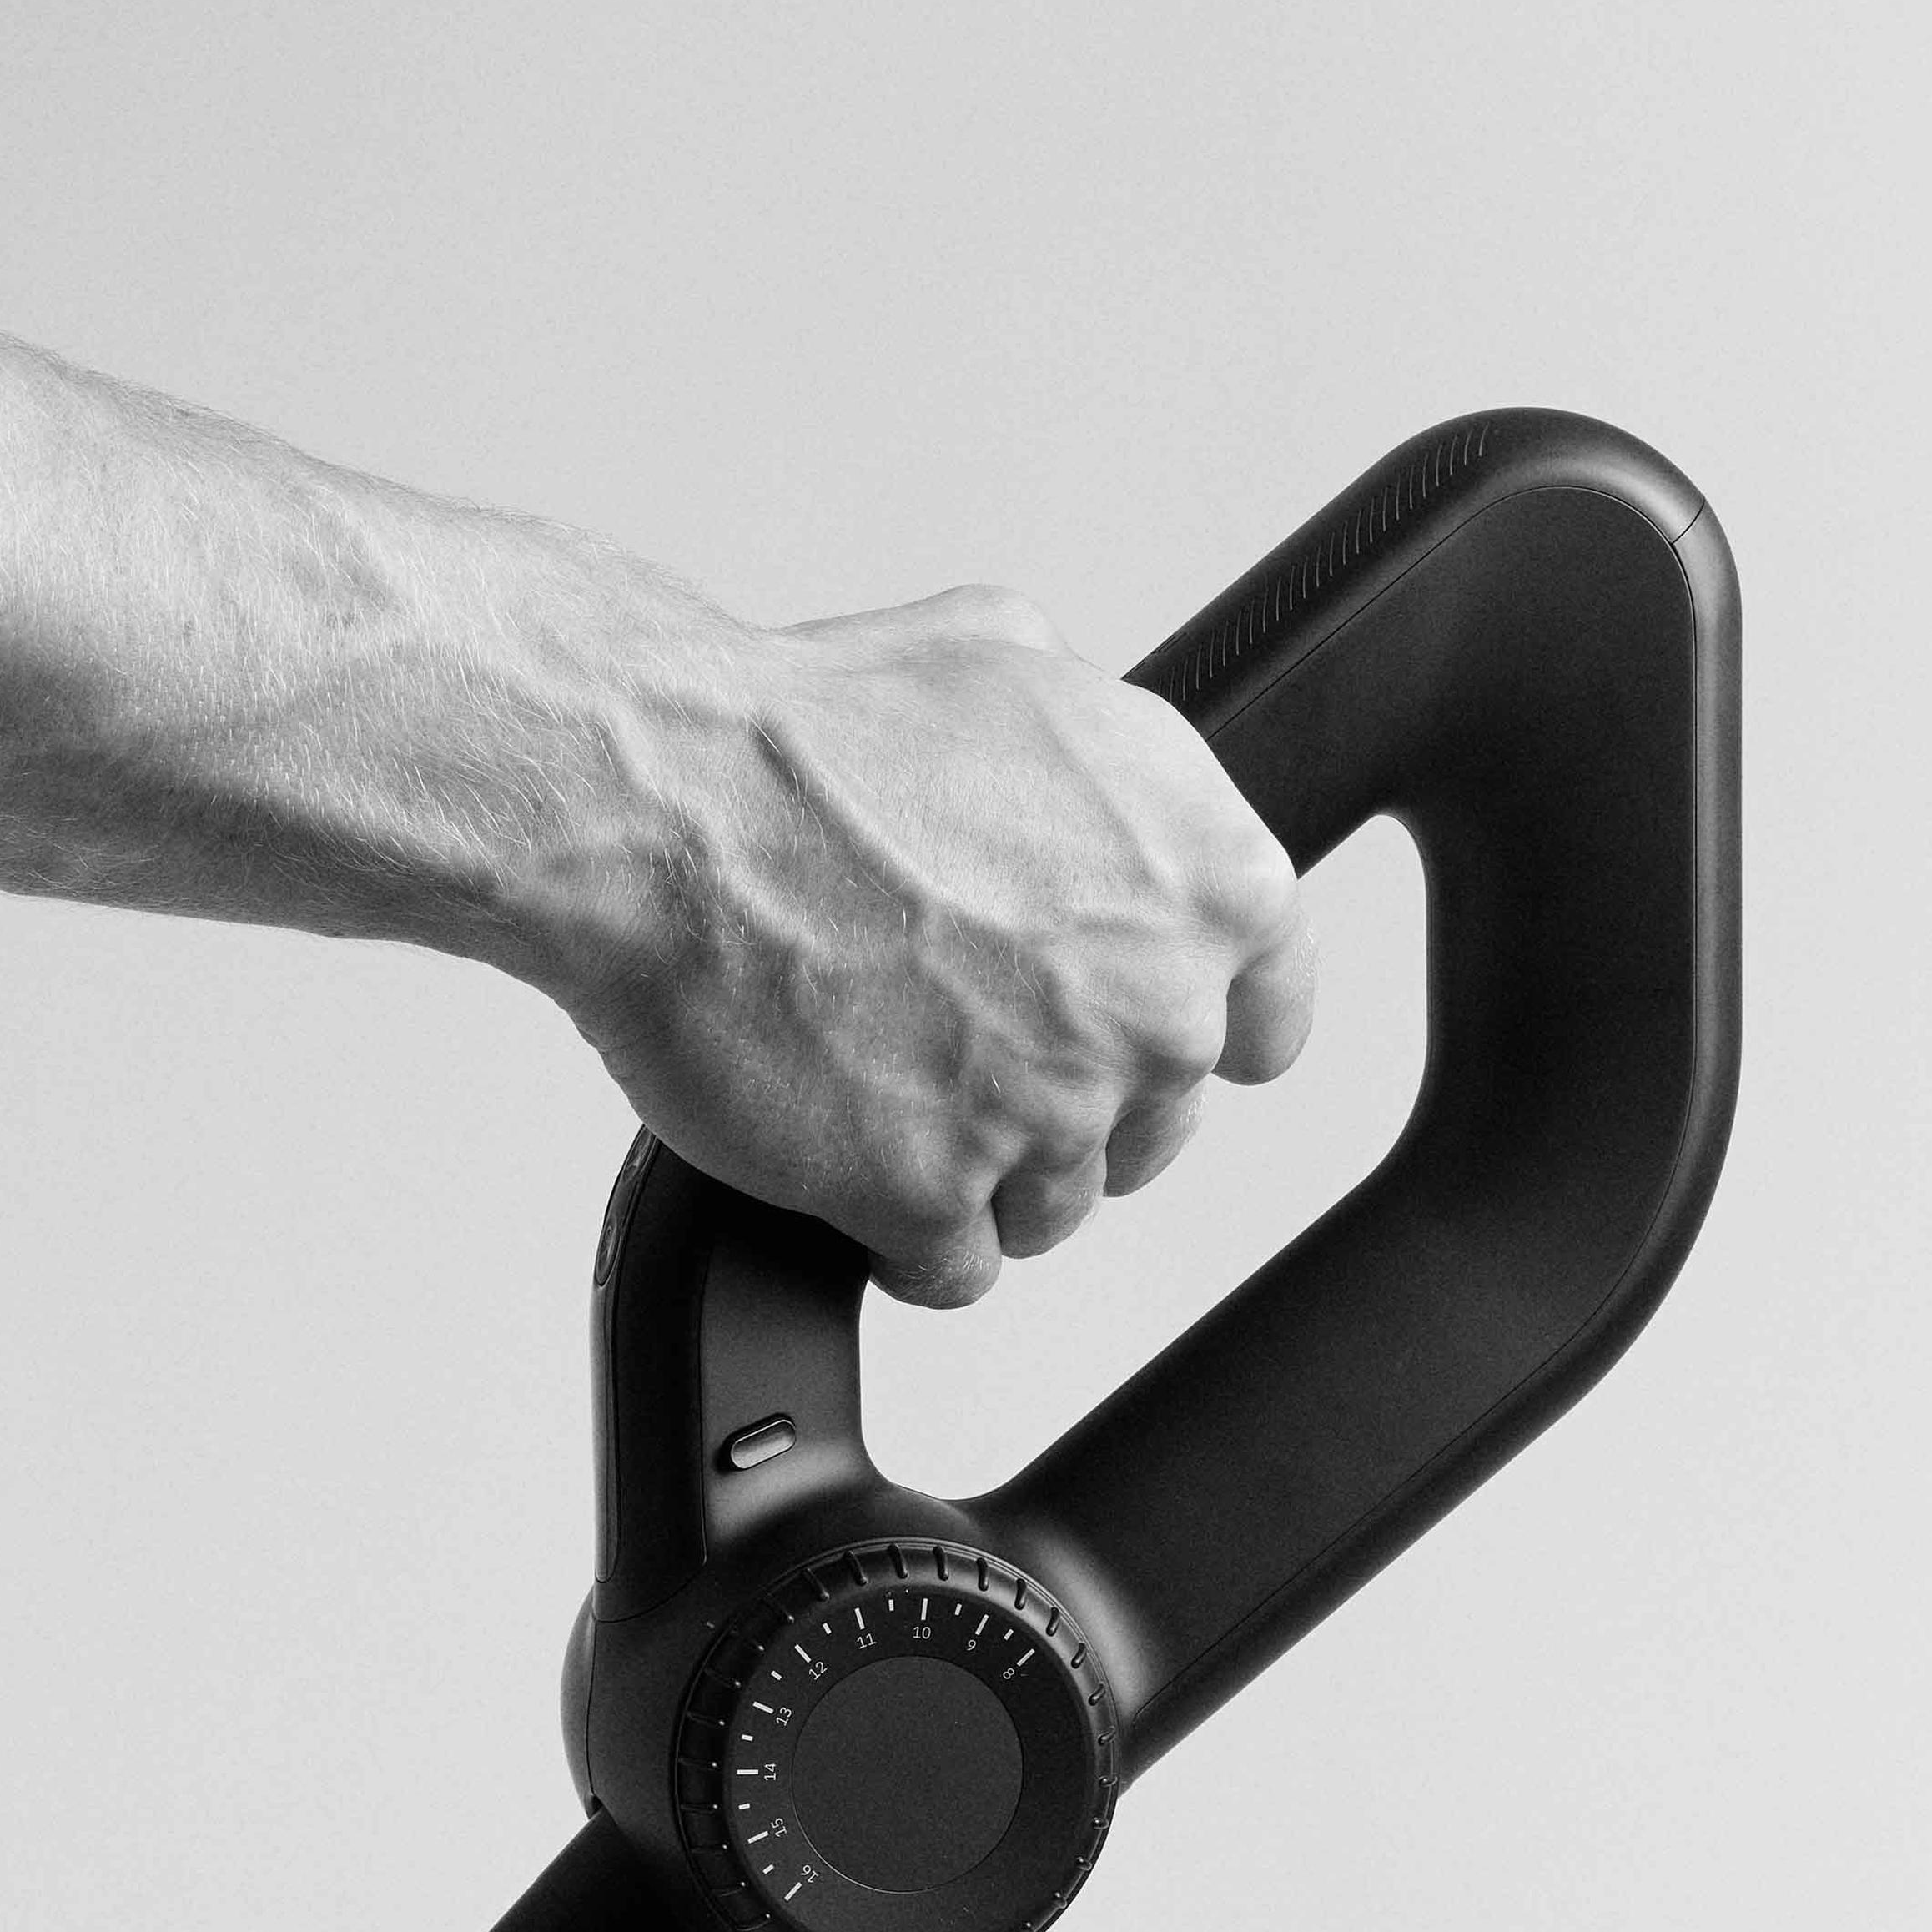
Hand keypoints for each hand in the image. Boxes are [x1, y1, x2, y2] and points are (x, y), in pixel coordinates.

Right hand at [551, 585, 1317, 1303]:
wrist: (664, 813)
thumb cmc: (809, 735)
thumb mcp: (1009, 661)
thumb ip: (1099, 759)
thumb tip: (1091, 790)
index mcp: (1209, 881)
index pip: (1267, 1020)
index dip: (1186, 1033)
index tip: (1130, 1042)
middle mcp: (1153, 1009)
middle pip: (1152, 1126)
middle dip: (1067, 1099)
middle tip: (965, 1049)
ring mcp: (1047, 1115)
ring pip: (1053, 1207)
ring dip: (981, 1174)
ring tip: (891, 1101)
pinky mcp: (931, 1199)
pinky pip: (952, 1270)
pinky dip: (903, 1237)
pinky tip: (853, 1171)